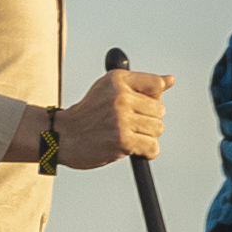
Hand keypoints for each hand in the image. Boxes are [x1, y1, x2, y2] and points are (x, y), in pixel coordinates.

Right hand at [47, 69, 170, 169]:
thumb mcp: (110, 88)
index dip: (151, 99)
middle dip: (147, 120)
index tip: (137, 106)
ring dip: (145, 137)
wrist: (61, 136)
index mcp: (117, 79)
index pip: (156, 85)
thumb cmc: (88, 114)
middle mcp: (119, 96)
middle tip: (126, 124)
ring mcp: (121, 118)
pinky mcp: (122, 140)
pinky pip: (152, 147)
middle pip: (160, 110)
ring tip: (124, 135)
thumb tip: (170, 80)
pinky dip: (146, 152)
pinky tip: (131, 148)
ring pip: (157, 129)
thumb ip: (141, 83)